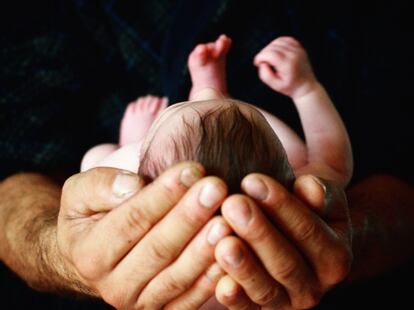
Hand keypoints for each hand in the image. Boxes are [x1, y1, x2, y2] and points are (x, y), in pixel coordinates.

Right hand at [57, 162, 232, 308]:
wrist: (95, 258)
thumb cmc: (93, 216)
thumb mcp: (80, 193)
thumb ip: (100, 186)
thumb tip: (133, 185)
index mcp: (90, 253)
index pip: (131, 220)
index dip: (163, 195)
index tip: (192, 169)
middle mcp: (113, 285)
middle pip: (158, 249)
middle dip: (190, 216)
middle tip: (217, 187)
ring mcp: (140, 303)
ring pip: (177, 277)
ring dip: (204, 249)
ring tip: (228, 220)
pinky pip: (190, 299)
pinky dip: (212, 280)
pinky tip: (232, 253)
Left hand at [214, 174, 351, 308]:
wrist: (293, 241)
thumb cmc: (302, 211)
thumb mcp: (321, 199)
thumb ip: (320, 192)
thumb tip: (309, 186)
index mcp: (335, 256)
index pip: (308, 229)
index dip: (280, 205)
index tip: (252, 180)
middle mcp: (314, 286)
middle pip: (286, 262)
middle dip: (258, 233)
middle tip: (232, 205)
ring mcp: (286, 302)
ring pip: (266, 289)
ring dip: (244, 266)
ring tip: (223, 242)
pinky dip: (235, 298)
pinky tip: (220, 283)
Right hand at [254, 36, 316, 98]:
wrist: (306, 86)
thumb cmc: (289, 87)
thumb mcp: (275, 86)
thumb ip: (265, 75)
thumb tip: (262, 63)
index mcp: (288, 65)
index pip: (270, 54)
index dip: (260, 57)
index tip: (256, 63)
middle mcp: (294, 55)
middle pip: (272, 47)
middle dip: (263, 53)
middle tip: (262, 63)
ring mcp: (298, 50)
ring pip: (278, 41)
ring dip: (269, 47)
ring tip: (268, 57)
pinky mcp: (299, 48)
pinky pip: (285, 39)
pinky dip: (277, 43)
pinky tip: (275, 51)